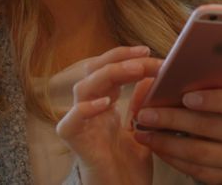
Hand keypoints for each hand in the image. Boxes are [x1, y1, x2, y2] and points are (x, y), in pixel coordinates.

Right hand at [55, 46, 162, 184]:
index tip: (149, 52)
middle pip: (94, 72)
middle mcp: (90, 111)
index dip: (125, 57)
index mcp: (104, 105)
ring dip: (109, 74)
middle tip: (145, 55)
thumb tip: (149, 78)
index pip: (108, 69)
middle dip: (119, 58)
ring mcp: (81, 125)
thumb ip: (141, 105)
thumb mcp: (142, 130)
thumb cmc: (129, 168)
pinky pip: (71, 122)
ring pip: (83, 88)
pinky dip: (86, 109)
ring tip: (136, 69)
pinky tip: (106, 103)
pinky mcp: (75, 143)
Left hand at [132, 88, 221, 183]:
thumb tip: (158, 81)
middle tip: (145, 115)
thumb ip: (197, 88)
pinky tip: (155, 147)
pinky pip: (194, 170)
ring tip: (143, 133)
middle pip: (208, 127)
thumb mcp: (219, 99)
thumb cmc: (221, 114)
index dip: (212, 99)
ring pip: (198, 152)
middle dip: (172, 120)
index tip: (186, 97)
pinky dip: (171, 157)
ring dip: (166, 142)